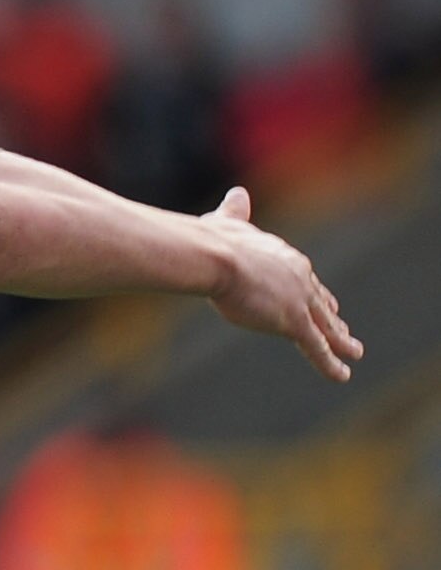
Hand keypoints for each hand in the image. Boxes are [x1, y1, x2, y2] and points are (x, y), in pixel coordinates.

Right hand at [204, 188, 361, 382]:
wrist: (216, 257)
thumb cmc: (214, 241)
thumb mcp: (227, 224)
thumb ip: (236, 212)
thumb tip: (237, 194)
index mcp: (285, 257)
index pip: (304, 279)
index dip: (314, 292)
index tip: (324, 301)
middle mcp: (300, 277)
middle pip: (320, 301)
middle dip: (332, 316)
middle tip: (344, 329)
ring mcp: (299, 300)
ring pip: (326, 325)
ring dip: (342, 341)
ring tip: (355, 352)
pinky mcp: (293, 321)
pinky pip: (317, 347)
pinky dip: (331, 362)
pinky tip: (344, 375)